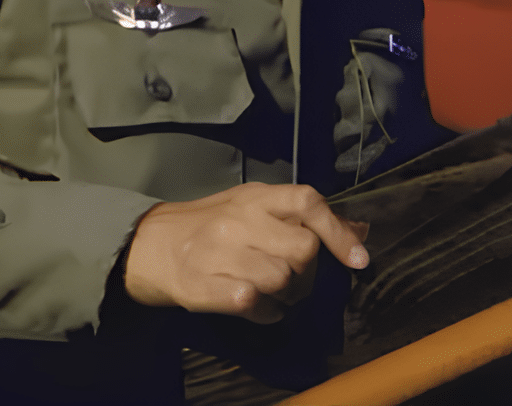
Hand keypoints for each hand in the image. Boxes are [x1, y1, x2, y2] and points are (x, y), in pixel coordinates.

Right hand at [121, 183, 371, 323]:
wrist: (150, 245)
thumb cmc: (211, 225)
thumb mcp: (255, 208)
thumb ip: (303, 217)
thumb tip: (361, 231)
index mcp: (255, 197)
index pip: (307, 202)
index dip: (338, 232)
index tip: (358, 261)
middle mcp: (238, 220)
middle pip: (302, 250)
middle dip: (307, 272)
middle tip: (294, 278)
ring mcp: (220, 253)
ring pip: (282, 280)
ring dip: (286, 297)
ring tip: (272, 293)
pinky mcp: (204, 287)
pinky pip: (256, 305)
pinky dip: (266, 314)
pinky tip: (257, 308)